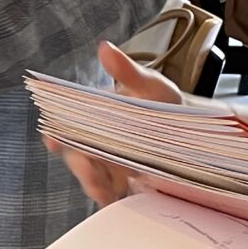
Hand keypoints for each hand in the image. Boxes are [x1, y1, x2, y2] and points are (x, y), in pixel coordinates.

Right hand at [43, 40, 184, 205]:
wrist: (193, 130)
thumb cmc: (164, 103)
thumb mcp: (150, 84)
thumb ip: (127, 71)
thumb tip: (105, 48)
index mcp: (94, 116)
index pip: (66, 126)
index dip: (57, 135)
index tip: (54, 142)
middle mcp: (96, 142)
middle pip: (77, 158)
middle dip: (81, 169)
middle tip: (92, 176)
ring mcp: (110, 165)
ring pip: (93, 179)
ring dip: (97, 187)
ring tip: (109, 194)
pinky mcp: (125, 182)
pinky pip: (112, 194)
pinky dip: (114, 198)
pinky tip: (122, 200)